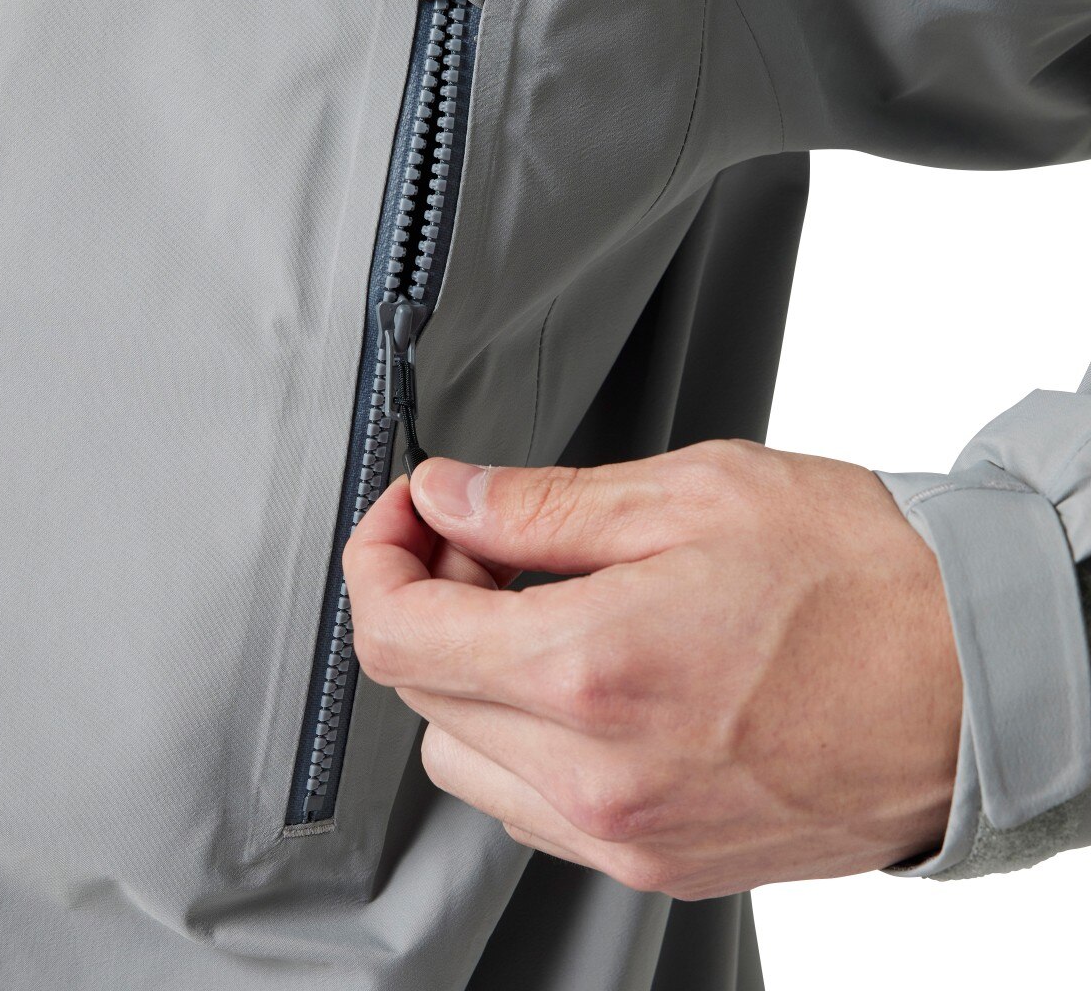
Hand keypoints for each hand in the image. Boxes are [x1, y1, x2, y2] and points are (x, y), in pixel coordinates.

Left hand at [343, 440, 962, 898]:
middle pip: (420, 692)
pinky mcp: (661, 859)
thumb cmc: (862, 579)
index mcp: (592, 668)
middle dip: (427, 600)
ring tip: (539, 609)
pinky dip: (522, 735)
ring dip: (470, 674)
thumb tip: (447, 497)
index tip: (404, 513)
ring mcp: (627, 833)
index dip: (376, 555)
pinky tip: (582, 677)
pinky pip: (531, 806)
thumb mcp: (690, 494)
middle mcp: (596, 774)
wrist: (979, 679)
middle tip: (483, 541)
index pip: (396, 630)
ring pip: (463, 757)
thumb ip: (540, 505)